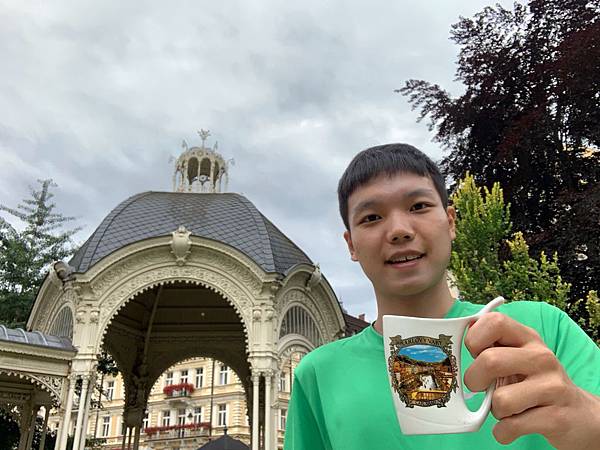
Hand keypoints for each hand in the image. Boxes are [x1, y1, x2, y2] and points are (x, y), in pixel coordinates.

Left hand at [464, 312, 599, 449]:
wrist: (579, 416)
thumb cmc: (534, 383)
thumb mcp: (517, 357)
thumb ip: (490, 346)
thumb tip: (454, 341)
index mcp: (527, 338)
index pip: (494, 321)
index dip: (474, 338)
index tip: (473, 354)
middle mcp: (542, 357)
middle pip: (490, 361)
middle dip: (474, 379)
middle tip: (479, 386)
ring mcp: (552, 387)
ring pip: (500, 400)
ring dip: (494, 410)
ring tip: (507, 408)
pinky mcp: (556, 417)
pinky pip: (511, 426)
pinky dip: (503, 432)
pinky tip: (512, 426)